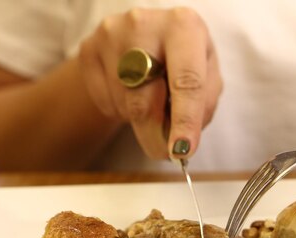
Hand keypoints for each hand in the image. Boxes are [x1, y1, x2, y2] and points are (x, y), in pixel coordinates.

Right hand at [78, 7, 221, 158]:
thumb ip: (203, 106)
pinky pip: (105, 102)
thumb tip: (181, 145)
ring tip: (153, 103)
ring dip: (141, 121)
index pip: (186, 82)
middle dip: (156, 136)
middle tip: (164, 154)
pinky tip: (131, 94)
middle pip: (146, 100)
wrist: (147, 36)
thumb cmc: (184, 59)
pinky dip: (121, 111)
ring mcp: (111, 35)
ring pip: (125, 105)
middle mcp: (145, 24)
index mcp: (184, 26)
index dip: (185, 121)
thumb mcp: (207, 75)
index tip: (182, 150)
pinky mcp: (88, 48)